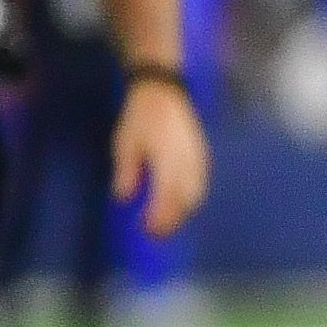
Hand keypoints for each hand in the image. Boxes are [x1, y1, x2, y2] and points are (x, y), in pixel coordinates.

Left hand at [113, 74, 210, 237]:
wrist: (163, 91)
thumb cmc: (141, 116)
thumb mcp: (125, 143)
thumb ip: (126, 172)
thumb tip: (124, 198)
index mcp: (167, 159)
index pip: (166, 196)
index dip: (159, 217)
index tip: (147, 231)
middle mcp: (187, 162)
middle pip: (185, 200)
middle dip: (172, 220)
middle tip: (157, 234)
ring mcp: (198, 159)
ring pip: (196, 194)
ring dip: (183, 212)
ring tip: (168, 223)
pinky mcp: (202, 156)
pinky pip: (200, 184)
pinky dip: (191, 199)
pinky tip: (180, 204)